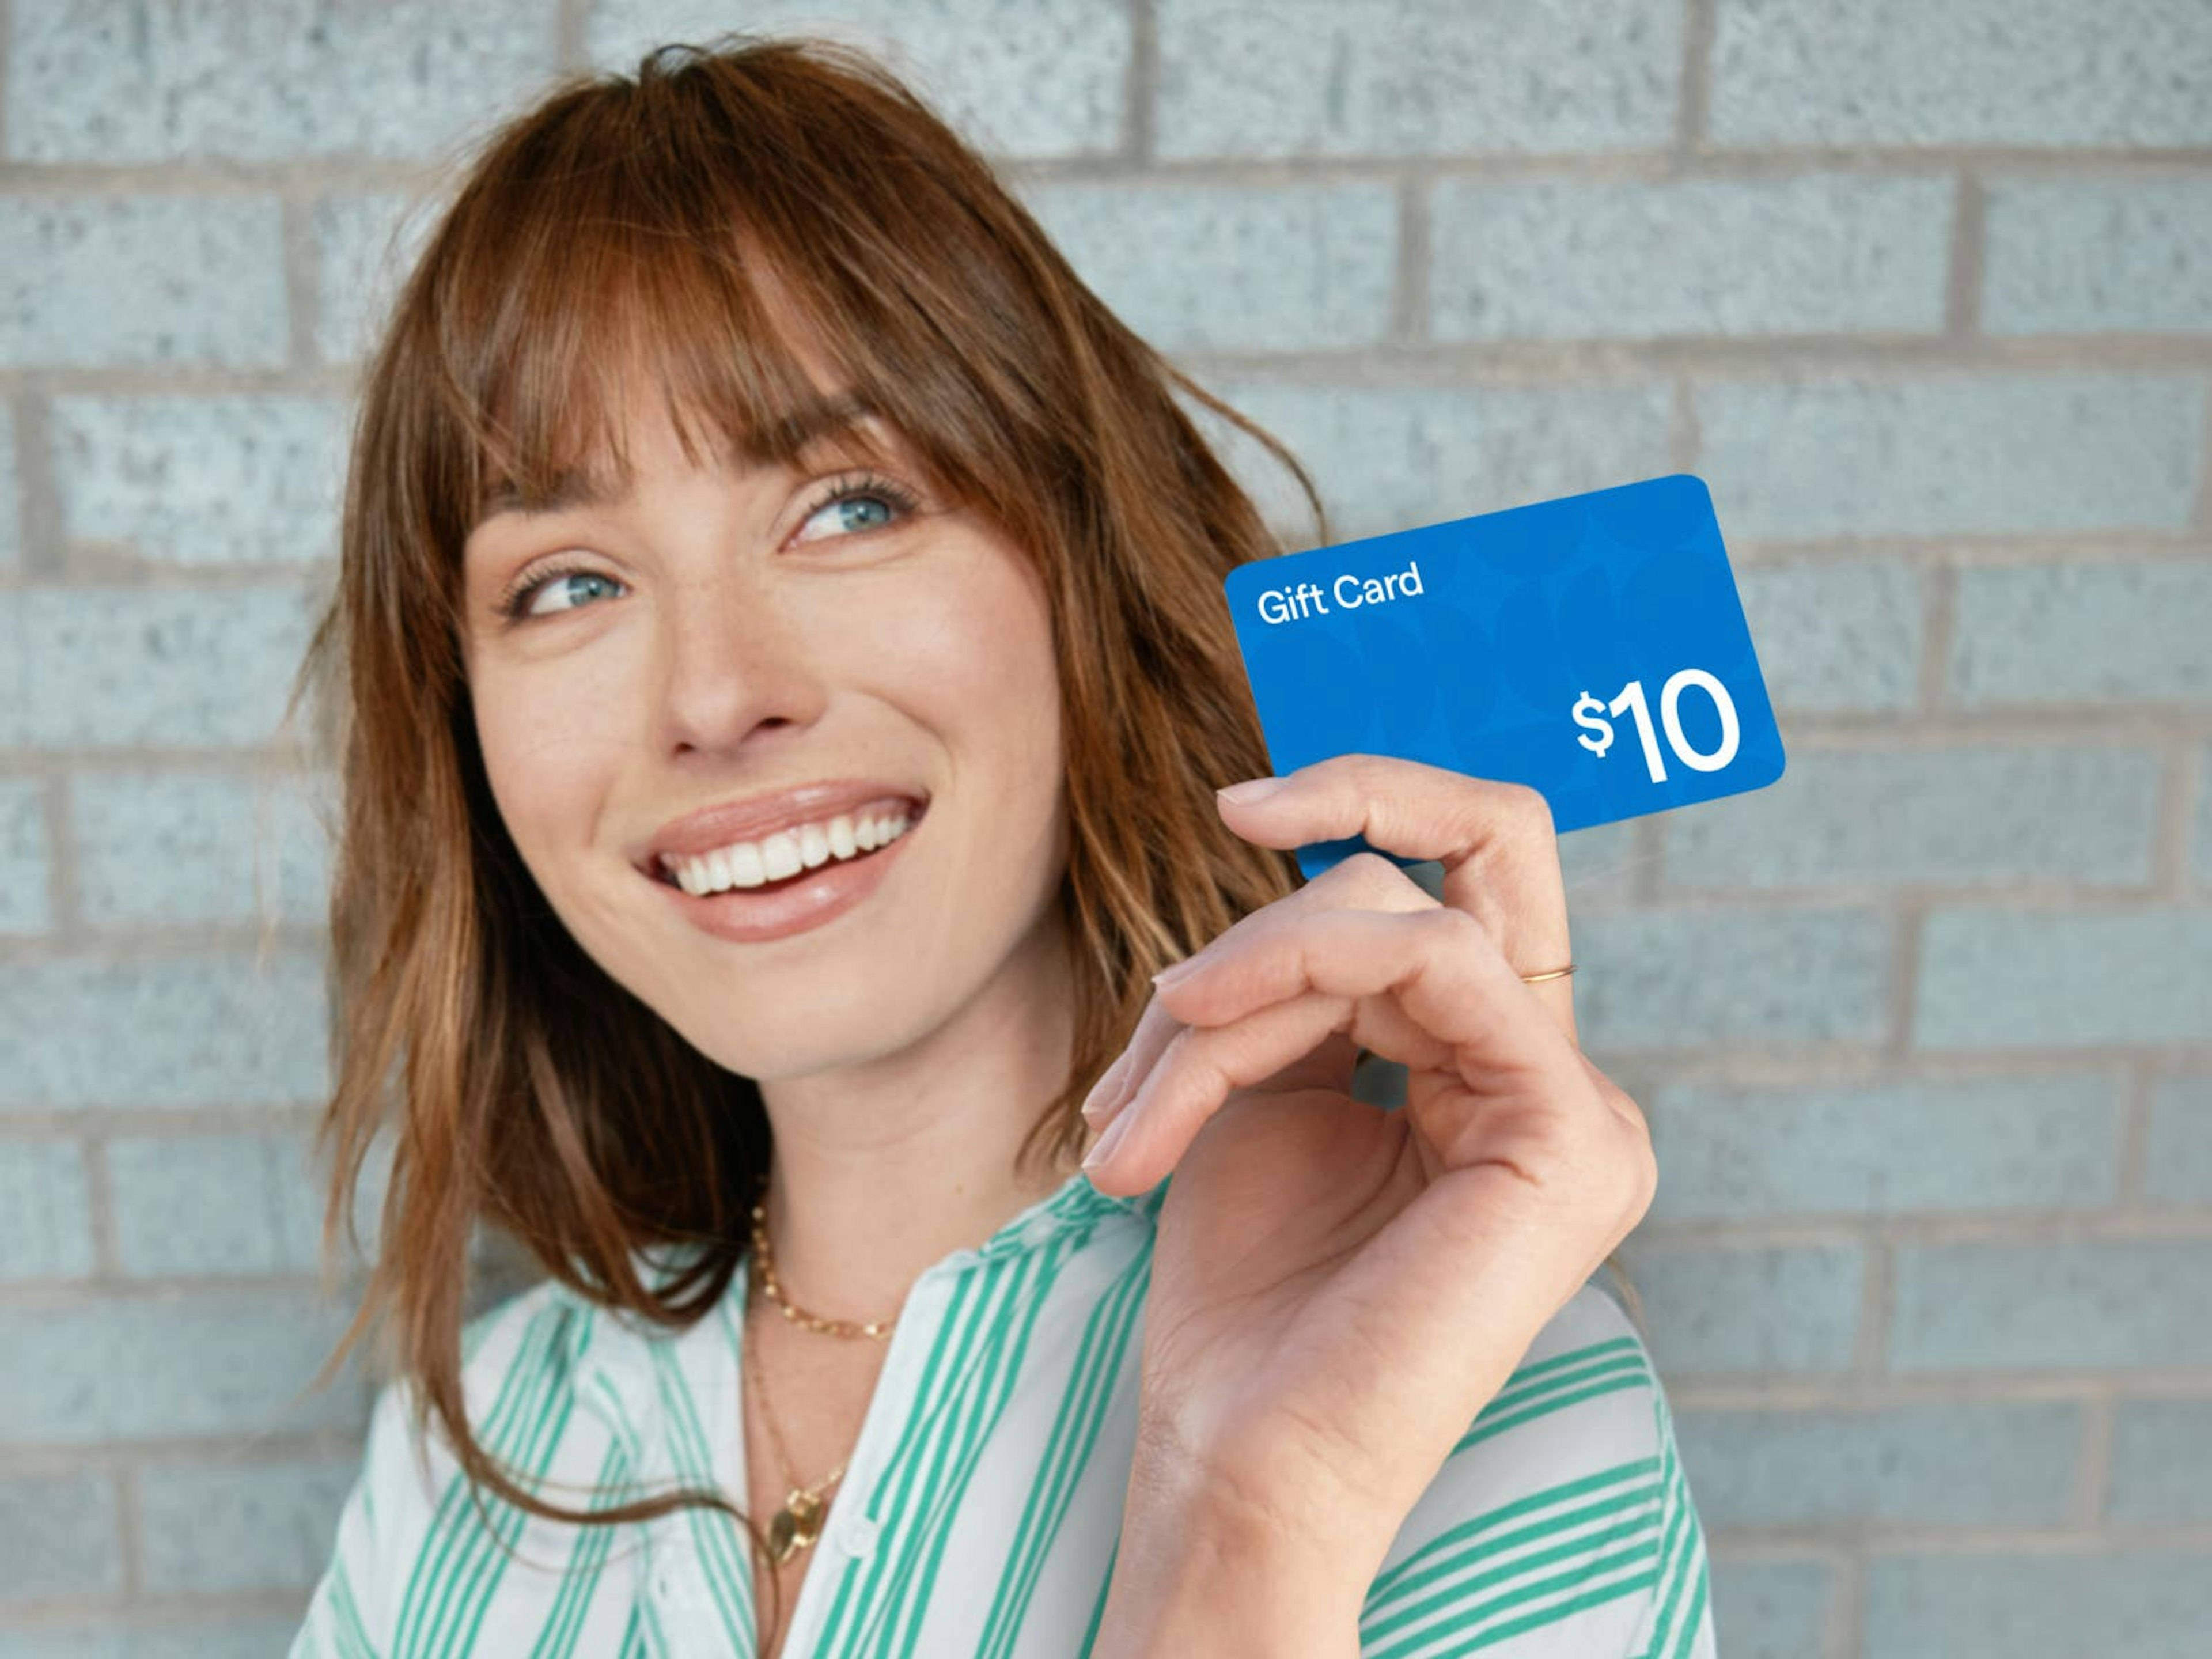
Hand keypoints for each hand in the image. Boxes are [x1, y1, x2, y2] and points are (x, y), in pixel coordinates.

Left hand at [1080, 754, 1656, 1563]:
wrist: (1240, 1450)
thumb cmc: (1243, 1291)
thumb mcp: (1264, 1082)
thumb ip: (1305, 974)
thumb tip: (1302, 857)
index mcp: (1498, 1069)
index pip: (1469, 872)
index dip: (1375, 799)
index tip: (1243, 806)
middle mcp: (1557, 1080)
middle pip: (1473, 852)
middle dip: (1322, 841)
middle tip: (1198, 913)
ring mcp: (1583, 1110)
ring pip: (1395, 916)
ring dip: (1233, 988)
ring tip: (1141, 1111)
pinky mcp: (1571, 1133)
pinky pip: (1432, 960)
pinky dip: (1285, 984)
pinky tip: (1195, 1065)